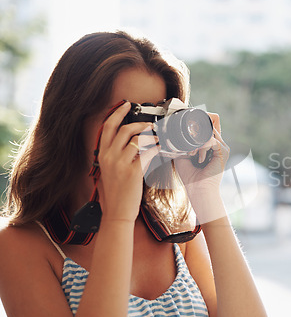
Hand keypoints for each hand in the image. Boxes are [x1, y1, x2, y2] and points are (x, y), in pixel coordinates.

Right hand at [97, 102, 158, 221]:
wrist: (116, 212)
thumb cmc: (115, 193)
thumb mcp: (108, 170)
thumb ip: (115, 155)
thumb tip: (132, 142)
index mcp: (102, 154)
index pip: (107, 127)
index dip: (117, 113)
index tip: (126, 104)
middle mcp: (109, 156)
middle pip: (124, 129)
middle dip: (140, 123)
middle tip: (150, 125)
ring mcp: (120, 164)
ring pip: (138, 139)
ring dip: (151, 136)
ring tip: (158, 138)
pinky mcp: (133, 172)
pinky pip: (147, 153)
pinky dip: (156, 149)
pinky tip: (161, 149)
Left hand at [174, 113, 228, 195]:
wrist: (197, 189)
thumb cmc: (190, 176)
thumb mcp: (184, 154)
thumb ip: (186, 142)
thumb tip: (183, 131)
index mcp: (211, 146)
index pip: (208, 127)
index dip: (199, 125)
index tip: (187, 133)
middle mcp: (219, 145)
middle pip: (210, 125)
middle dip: (196, 133)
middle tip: (189, 148)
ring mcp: (222, 148)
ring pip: (209, 132)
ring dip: (197, 141)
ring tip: (192, 154)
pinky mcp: (223, 152)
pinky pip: (212, 140)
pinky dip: (201, 146)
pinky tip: (197, 156)